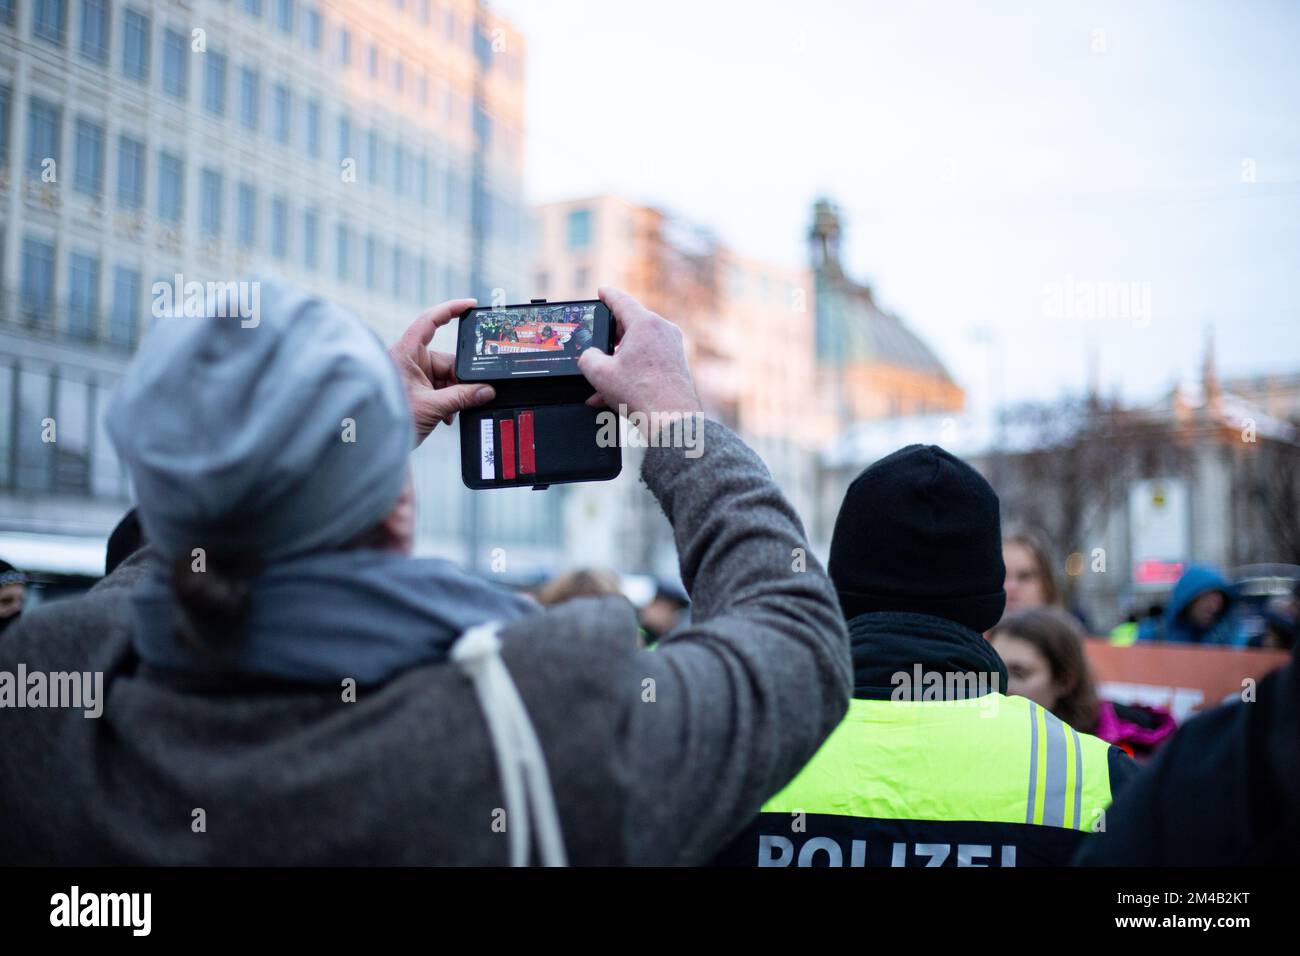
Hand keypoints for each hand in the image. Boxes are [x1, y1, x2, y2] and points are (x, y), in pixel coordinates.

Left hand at [388, 299, 495, 446]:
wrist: (372, 442)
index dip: (451, 309)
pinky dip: (446, 401)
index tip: (470, 305)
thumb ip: (463, 397)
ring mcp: (412, 375)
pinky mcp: (415, 389)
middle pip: (446, 361)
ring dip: (453, 395)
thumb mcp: (432, 406)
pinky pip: (438, 389)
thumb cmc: (391, 418)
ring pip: (445, 378)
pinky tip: (446, 416)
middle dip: (459, 380)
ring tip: (450, 412)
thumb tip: (486, 391)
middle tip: (472, 395)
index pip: (430, 321)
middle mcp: (409, 360)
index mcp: (406, 353)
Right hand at [578, 287, 702, 435]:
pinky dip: (630, 372)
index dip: (607, 295)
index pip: (621, 301)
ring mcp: (672, 347)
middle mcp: (663, 331)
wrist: (671, 420)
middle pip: (630, 326)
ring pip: (637, 348)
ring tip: (600, 384)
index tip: (601, 292)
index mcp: (645, 324)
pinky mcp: (676, 364)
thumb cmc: (642, 394)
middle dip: (610, 340)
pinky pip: (647, 361)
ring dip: (617, 363)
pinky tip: (614, 394)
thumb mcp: (599, 373)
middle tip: (596, 349)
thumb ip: (587, 357)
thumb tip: (590, 356)